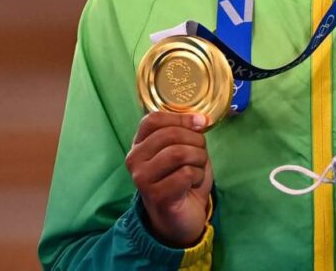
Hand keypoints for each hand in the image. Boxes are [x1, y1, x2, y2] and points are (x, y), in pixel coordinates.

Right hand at [126, 112, 212, 247]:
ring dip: (198, 159)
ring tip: (197, 170)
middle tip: (201, 155)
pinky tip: (193, 185)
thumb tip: (201, 120)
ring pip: (179, 153)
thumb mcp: (185, 149)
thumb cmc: (182, 180)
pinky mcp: (156, 195)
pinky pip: (185, 174)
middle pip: (170, 134)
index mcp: (139, 144)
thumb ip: (188, 132)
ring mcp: (142, 178)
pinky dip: (198, 176)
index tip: (201, 124)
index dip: (181, 118)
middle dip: (196, 141)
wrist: (181, 218)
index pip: (153, 119)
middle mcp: (135, 159)